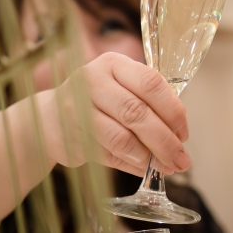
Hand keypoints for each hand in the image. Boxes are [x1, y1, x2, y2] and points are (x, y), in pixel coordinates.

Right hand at [39, 52, 190, 175]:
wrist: (48, 118)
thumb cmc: (97, 101)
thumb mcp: (120, 88)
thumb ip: (148, 102)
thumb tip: (179, 134)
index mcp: (113, 64)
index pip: (151, 83)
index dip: (173, 110)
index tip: (184, 132)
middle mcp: (92, 81)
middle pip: (137, 112)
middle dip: (165, 139)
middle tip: (181, 158)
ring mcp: (76, 109)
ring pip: (122, 137)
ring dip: (149, 156)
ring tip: (167, 166)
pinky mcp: (68, 136)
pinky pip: (107, 153)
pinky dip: (131, 163)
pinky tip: (145, 168)